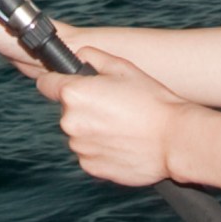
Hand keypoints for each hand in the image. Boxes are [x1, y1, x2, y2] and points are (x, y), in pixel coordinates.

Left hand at [39, 46, 186, 186]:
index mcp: (74, 93)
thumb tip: (80, 54)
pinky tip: (122, 143)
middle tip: (112, 106)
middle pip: (66, 110)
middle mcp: (70, 122)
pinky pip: (89, 154)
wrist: (174, 139)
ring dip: (92, 130)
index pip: (46, 84)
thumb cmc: (151, 101)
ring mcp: (80, 147)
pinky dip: (101, 149)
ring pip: (78, 134)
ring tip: (122, 126)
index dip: (57, 81)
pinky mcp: (91, 167)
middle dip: (83, 107)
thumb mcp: (123, 67)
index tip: (66, 83)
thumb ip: (93, 56)